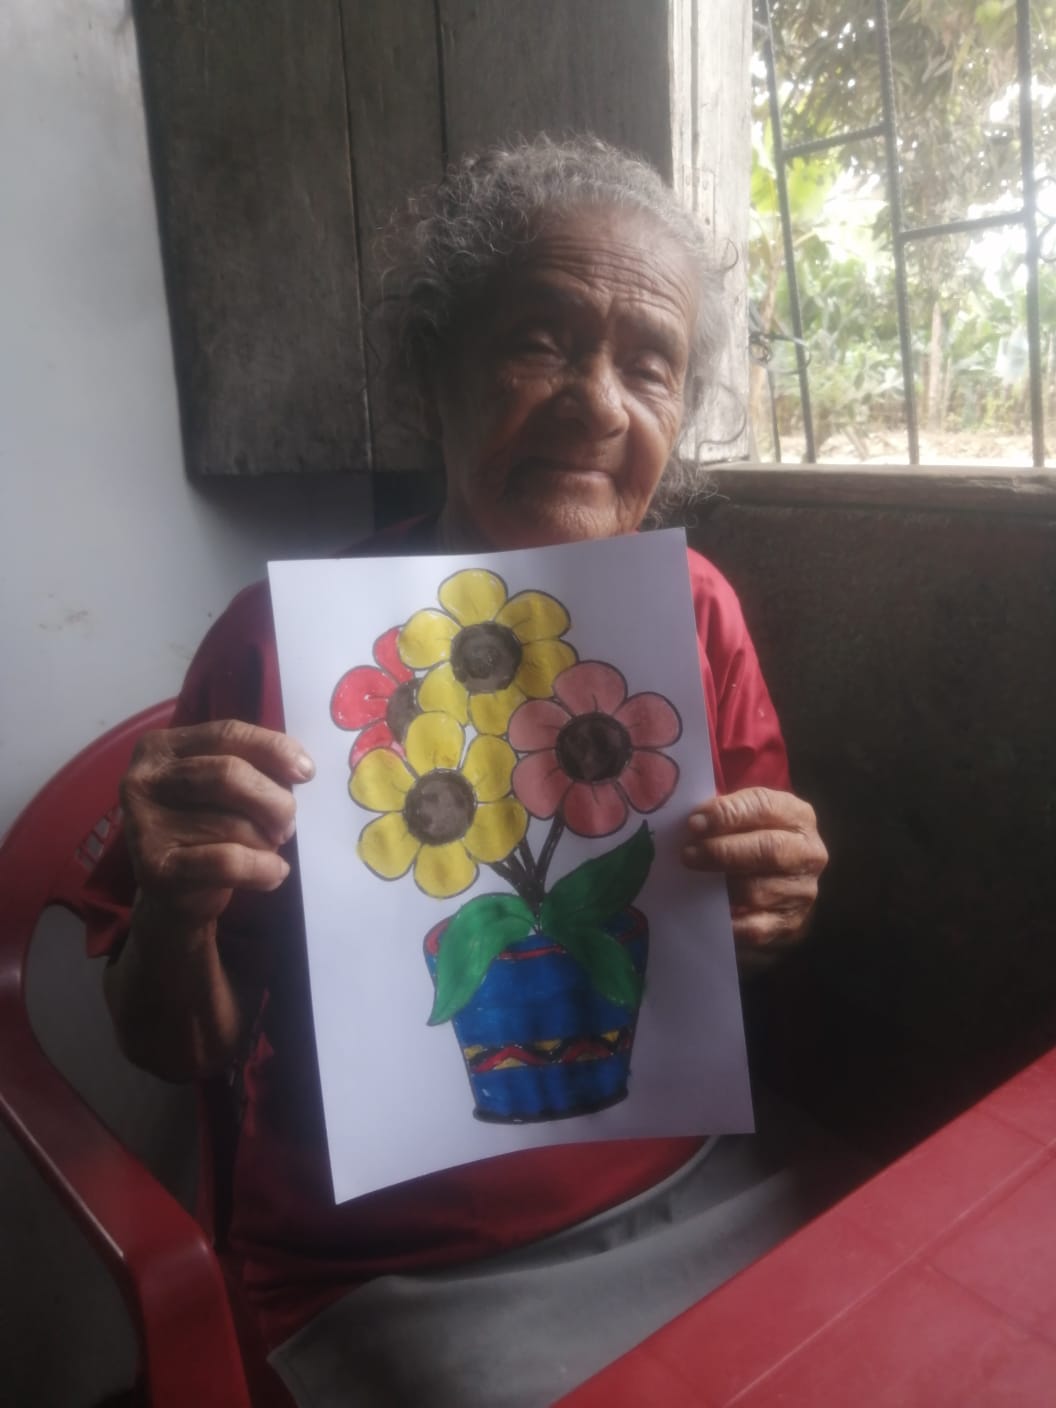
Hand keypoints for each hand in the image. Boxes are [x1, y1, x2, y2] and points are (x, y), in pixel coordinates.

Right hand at [120, 719, 314, 925]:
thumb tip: (300, 768)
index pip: (227, 733)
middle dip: (273, 801)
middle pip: (229, 774)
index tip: (306, 772)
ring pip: (233, 823)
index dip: (273, 749)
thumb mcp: (217, 788)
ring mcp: (144, 825)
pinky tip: (273, 873)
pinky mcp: (155, 868)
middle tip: (287, 823)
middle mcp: (143, 781)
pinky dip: (262, 869)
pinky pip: (229, 862)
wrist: (169, 894)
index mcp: (160, 747)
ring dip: (267, 841)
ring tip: (270, 850)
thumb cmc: (202, 829)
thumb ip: (249, 767)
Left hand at [681, 787, 826, 965]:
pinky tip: (708, 913)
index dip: (727, 814)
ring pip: (758, 890)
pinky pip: (754, 928)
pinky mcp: (790, 923)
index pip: (764, 807)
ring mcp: (802, 891)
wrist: (783, 883)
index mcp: (798, 817)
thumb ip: (726, 813)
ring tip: (693, 881)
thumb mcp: (750, 817)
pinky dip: (728, 922)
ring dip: (720, 887)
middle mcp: (808, 853)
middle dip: (721, 852)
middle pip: (767, 850)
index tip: (694, 823)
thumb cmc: (756, 840)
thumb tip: (693, 822)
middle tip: (688, 854)